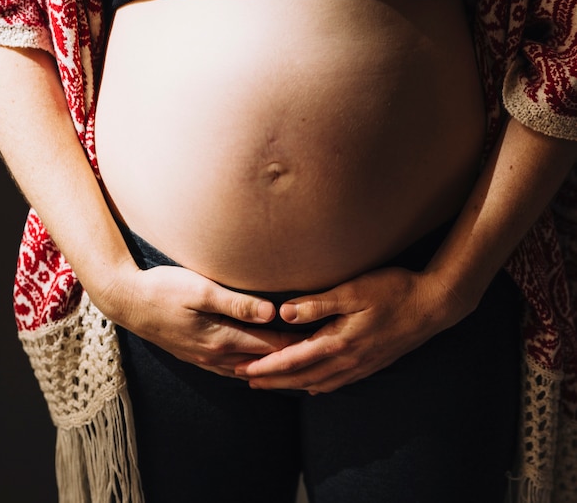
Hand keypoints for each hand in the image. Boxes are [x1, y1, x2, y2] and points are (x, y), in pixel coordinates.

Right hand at [99, 261, 302, 377]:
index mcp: (221, 338)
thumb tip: (273, 313)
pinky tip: (257, 371)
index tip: (322, 341)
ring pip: (248, 371)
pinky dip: (251, 371)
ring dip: (272, 371)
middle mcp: (215, 355)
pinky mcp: (195, 355)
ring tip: (296, 371)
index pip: (270, 345)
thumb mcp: (200, 289)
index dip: (297, 343)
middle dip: (290, 362)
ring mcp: (204, 358)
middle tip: (319, 361)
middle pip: (262, 362)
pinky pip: (231, 371)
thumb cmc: (163, 289)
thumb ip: (237, 303)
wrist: (128, 301)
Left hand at [234, 265, 475, 392]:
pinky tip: (313, 386)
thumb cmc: (394, 291)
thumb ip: (318, 303)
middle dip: (272, 380)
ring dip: (291, 385)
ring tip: (271, 384)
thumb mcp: (354, 291)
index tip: (242, 369)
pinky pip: (338, 382)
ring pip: (318, 382)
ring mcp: (361, 365)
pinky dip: (318, 386)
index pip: (293, 360)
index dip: (266, 366)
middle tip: (245, 381)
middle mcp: (348, 360)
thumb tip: (283, 313)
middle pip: (301, 377)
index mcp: (339, 341)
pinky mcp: (372, 363)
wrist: (434, 305)